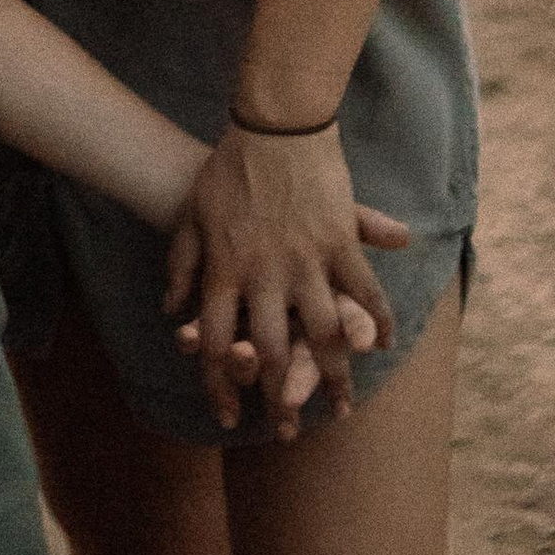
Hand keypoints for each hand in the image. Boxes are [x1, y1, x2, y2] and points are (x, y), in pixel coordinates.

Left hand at [162, 129, 411, 440]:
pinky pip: (362, 287)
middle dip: (276, 395)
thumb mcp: (190, 217)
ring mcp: (304, 258)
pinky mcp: (338, 239)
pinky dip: (377, 317)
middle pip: (266, 349)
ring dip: (333, 373)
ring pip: (320, 332)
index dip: (217, 383)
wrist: (271, 125)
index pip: (212, 339)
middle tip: (288, 429)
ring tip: (341, 405)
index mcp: (223, 269)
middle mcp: (263, 273)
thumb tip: (169, 311)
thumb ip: (181, 267)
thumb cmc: (225, 169)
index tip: (226, 416)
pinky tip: (386, 344)